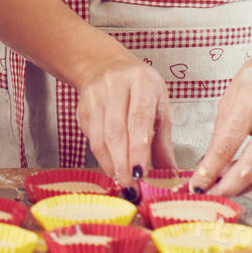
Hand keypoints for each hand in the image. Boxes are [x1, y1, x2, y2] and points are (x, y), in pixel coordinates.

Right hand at [74, 53, 176, 189]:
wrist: (103, 64)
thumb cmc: (138, 86)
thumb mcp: (159, 102)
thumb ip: (163, 139)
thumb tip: (169, 173)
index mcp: (141, 81)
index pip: (139, 118)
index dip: (138, 149)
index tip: (141, 173)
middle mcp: (115, 85)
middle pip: (117, 132)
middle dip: (124, 164)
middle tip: (132, 187)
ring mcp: (95, 96)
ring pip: (101, 138)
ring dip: (111, 165)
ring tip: (123, 182)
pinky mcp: (82, 109)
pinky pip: (92, 139)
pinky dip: (102, 158)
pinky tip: (113, 169)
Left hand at [192, 48, 251, 197]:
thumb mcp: (233, 92)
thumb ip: (222, 127)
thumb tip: (209, 163)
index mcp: (251, 100)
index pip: (226, 145)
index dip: (209, 170)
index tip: (196, 185)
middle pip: (250, 168)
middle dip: (226, 189)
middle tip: (210, 198)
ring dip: (243, 186)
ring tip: (224, 188)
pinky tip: (248, 165)